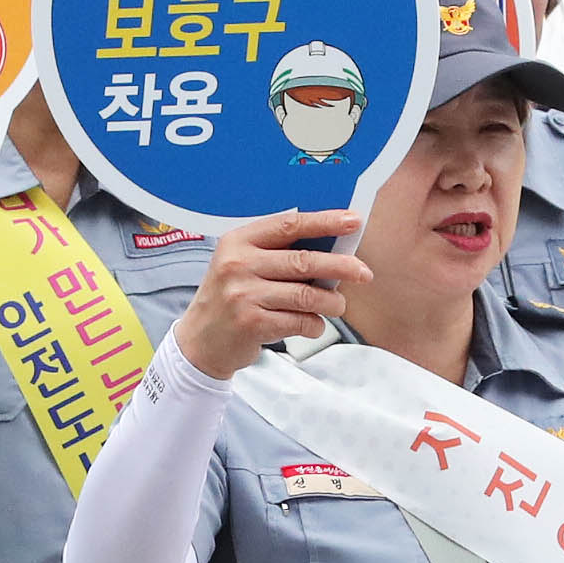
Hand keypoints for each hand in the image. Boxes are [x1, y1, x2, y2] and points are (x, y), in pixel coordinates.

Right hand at [172, 207, 368, 375]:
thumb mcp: (241, 264)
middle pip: (303, 261)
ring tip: (338, 306)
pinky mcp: (251, 323)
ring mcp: (243, 295)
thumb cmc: (230, 297)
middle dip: (341, 266)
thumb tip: (333, 244)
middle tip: (364, 272)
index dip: (325, 221)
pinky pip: (299, 322)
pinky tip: (313, 325)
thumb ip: (277, 252)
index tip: (354, 221)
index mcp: (239, 241)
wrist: (199, 341)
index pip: (289, 224)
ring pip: (306, 295)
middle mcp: (238, 264)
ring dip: (331, 302)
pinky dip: (314, 325)